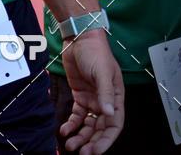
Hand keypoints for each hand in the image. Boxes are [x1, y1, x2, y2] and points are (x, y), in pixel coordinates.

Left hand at [60, 31, 123, 153]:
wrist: (79, 37)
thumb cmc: (95, 52)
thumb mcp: (103, 72)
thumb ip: (106, 93)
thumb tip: (108, 114)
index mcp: (116, 97)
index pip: (114, 125)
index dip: (106, 140)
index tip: (95, 150)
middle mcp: (105, 101)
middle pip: (100, 128)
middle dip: (92, 142)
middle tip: (81, 152)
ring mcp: (92, 99)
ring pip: (88, 125)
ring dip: (80, 136)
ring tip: (70, 145)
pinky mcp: (79, 95)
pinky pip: (76, 115)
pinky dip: (71, 124)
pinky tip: (64, 130)